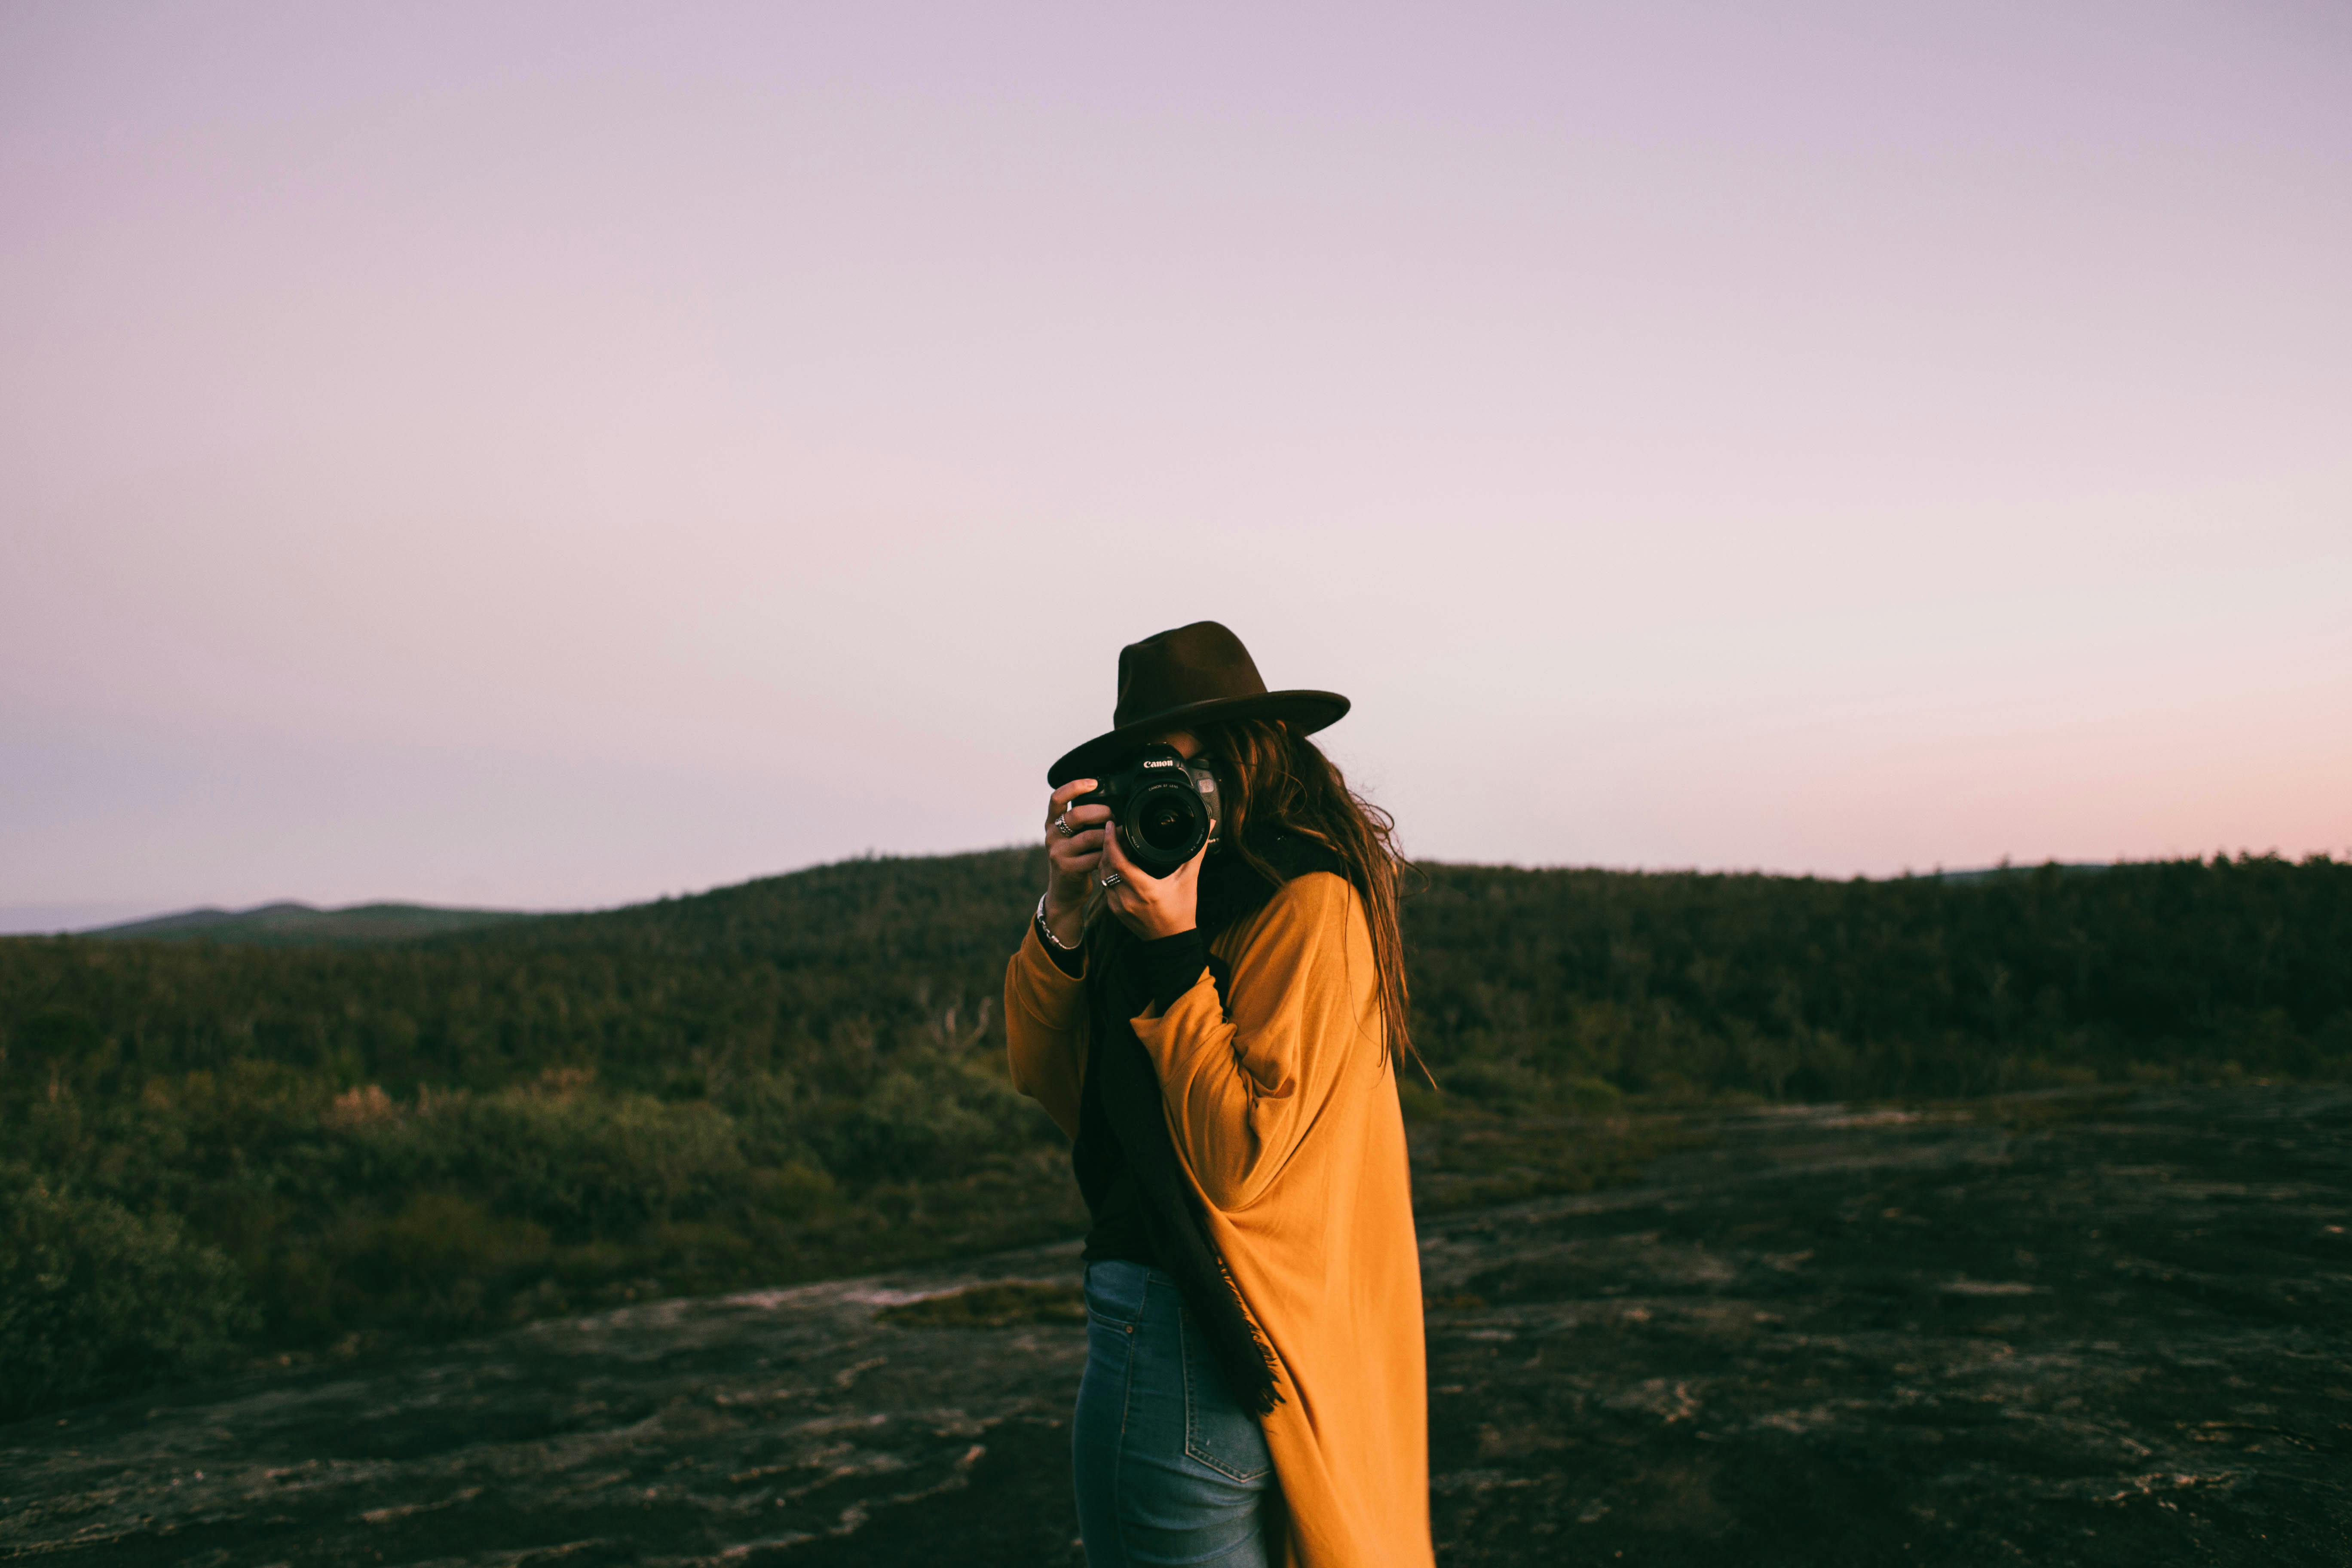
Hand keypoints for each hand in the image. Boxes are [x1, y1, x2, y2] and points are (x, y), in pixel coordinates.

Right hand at [1041, 779, 1109, 944]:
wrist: (1064, 893)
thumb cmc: (1075, 859)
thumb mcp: (1072, 837)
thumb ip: (1082, 821)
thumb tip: (1111, 803)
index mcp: (1052, 822)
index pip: (1057, 798)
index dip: (1074, 786)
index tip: (1094, 783)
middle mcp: (1051, 835)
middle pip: (1077, 814)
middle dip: (1102, 812)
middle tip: (1114, 817)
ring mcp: (1058, 852)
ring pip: (1090, 836)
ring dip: (1110, 835)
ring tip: (1122, 835)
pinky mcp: (1067, 868)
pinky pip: (1095, 857)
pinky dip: (1109, 854)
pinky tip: (1116, 853)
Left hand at [1099, 813, 1210, 940]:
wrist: (1172, 941)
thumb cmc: (1182, 911)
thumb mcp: (1189, 880)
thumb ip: (1196, 852)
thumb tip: (1208, 827)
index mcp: (1146, 890)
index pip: (1119, 862)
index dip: (1111, 842)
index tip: (1111, 825)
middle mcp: (1128, 899)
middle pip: (1106, 866)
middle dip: (1107, 846)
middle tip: (1114, 831)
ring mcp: (1118, 906)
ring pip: (1102, 876)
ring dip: (1105, 859)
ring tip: (1114, 844)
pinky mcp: (1115, 911)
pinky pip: (1105, 887)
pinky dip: (1107, 873)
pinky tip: (1114, 864)